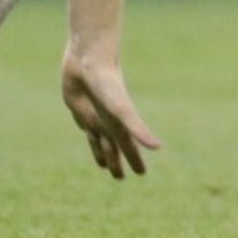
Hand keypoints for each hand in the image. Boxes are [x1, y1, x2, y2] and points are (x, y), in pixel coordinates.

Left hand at [61, 52, 162, 179]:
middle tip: (121, 178)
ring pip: (99, 140)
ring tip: (104, 166)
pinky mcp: (80, 109)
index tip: (142, 174)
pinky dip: (90, 137)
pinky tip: (90, 136)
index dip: (135, 161)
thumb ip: (138, 129)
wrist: (90, 60)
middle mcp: (109, 122)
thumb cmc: (108, 84)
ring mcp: (94, 116)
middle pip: (114, 148)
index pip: (129, 148)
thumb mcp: (122, 110)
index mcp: (119, 125)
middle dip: (119, 162)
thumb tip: (158, 147)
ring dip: (102, 153)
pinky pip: (86, 127)